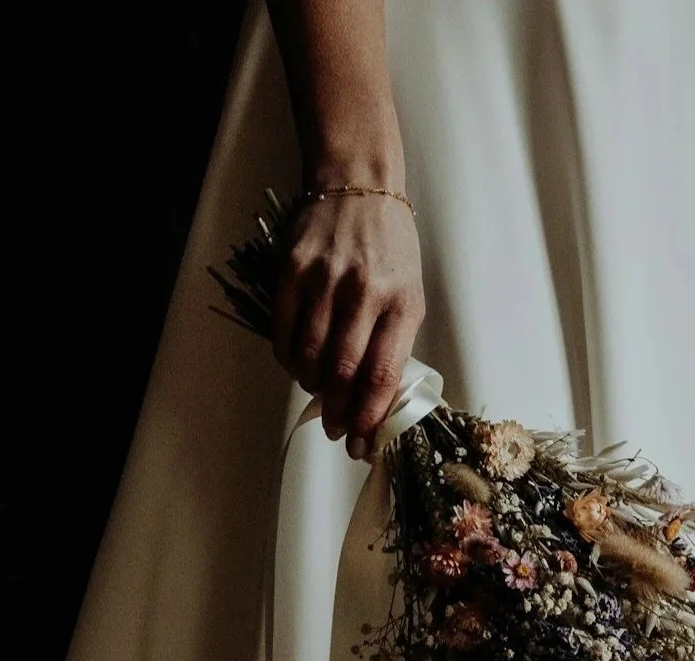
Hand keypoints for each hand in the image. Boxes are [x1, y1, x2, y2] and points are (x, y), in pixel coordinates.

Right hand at [268, 191, 426, 459]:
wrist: (358, 184)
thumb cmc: (391, 246)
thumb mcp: (410, 292)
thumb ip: (394, 340)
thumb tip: (374, 396)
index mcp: (402, 304)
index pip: (383, 376)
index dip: (370, 417)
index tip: (363, 441)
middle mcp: (365, 294)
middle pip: (343, 373)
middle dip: (338, 413)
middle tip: (336, 431)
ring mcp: (326, 281)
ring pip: (310, 356)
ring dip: (312, 388)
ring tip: (318, 395)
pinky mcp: (293, 270)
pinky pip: (284, 331)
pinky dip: (289, 359)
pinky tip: (298, 366)